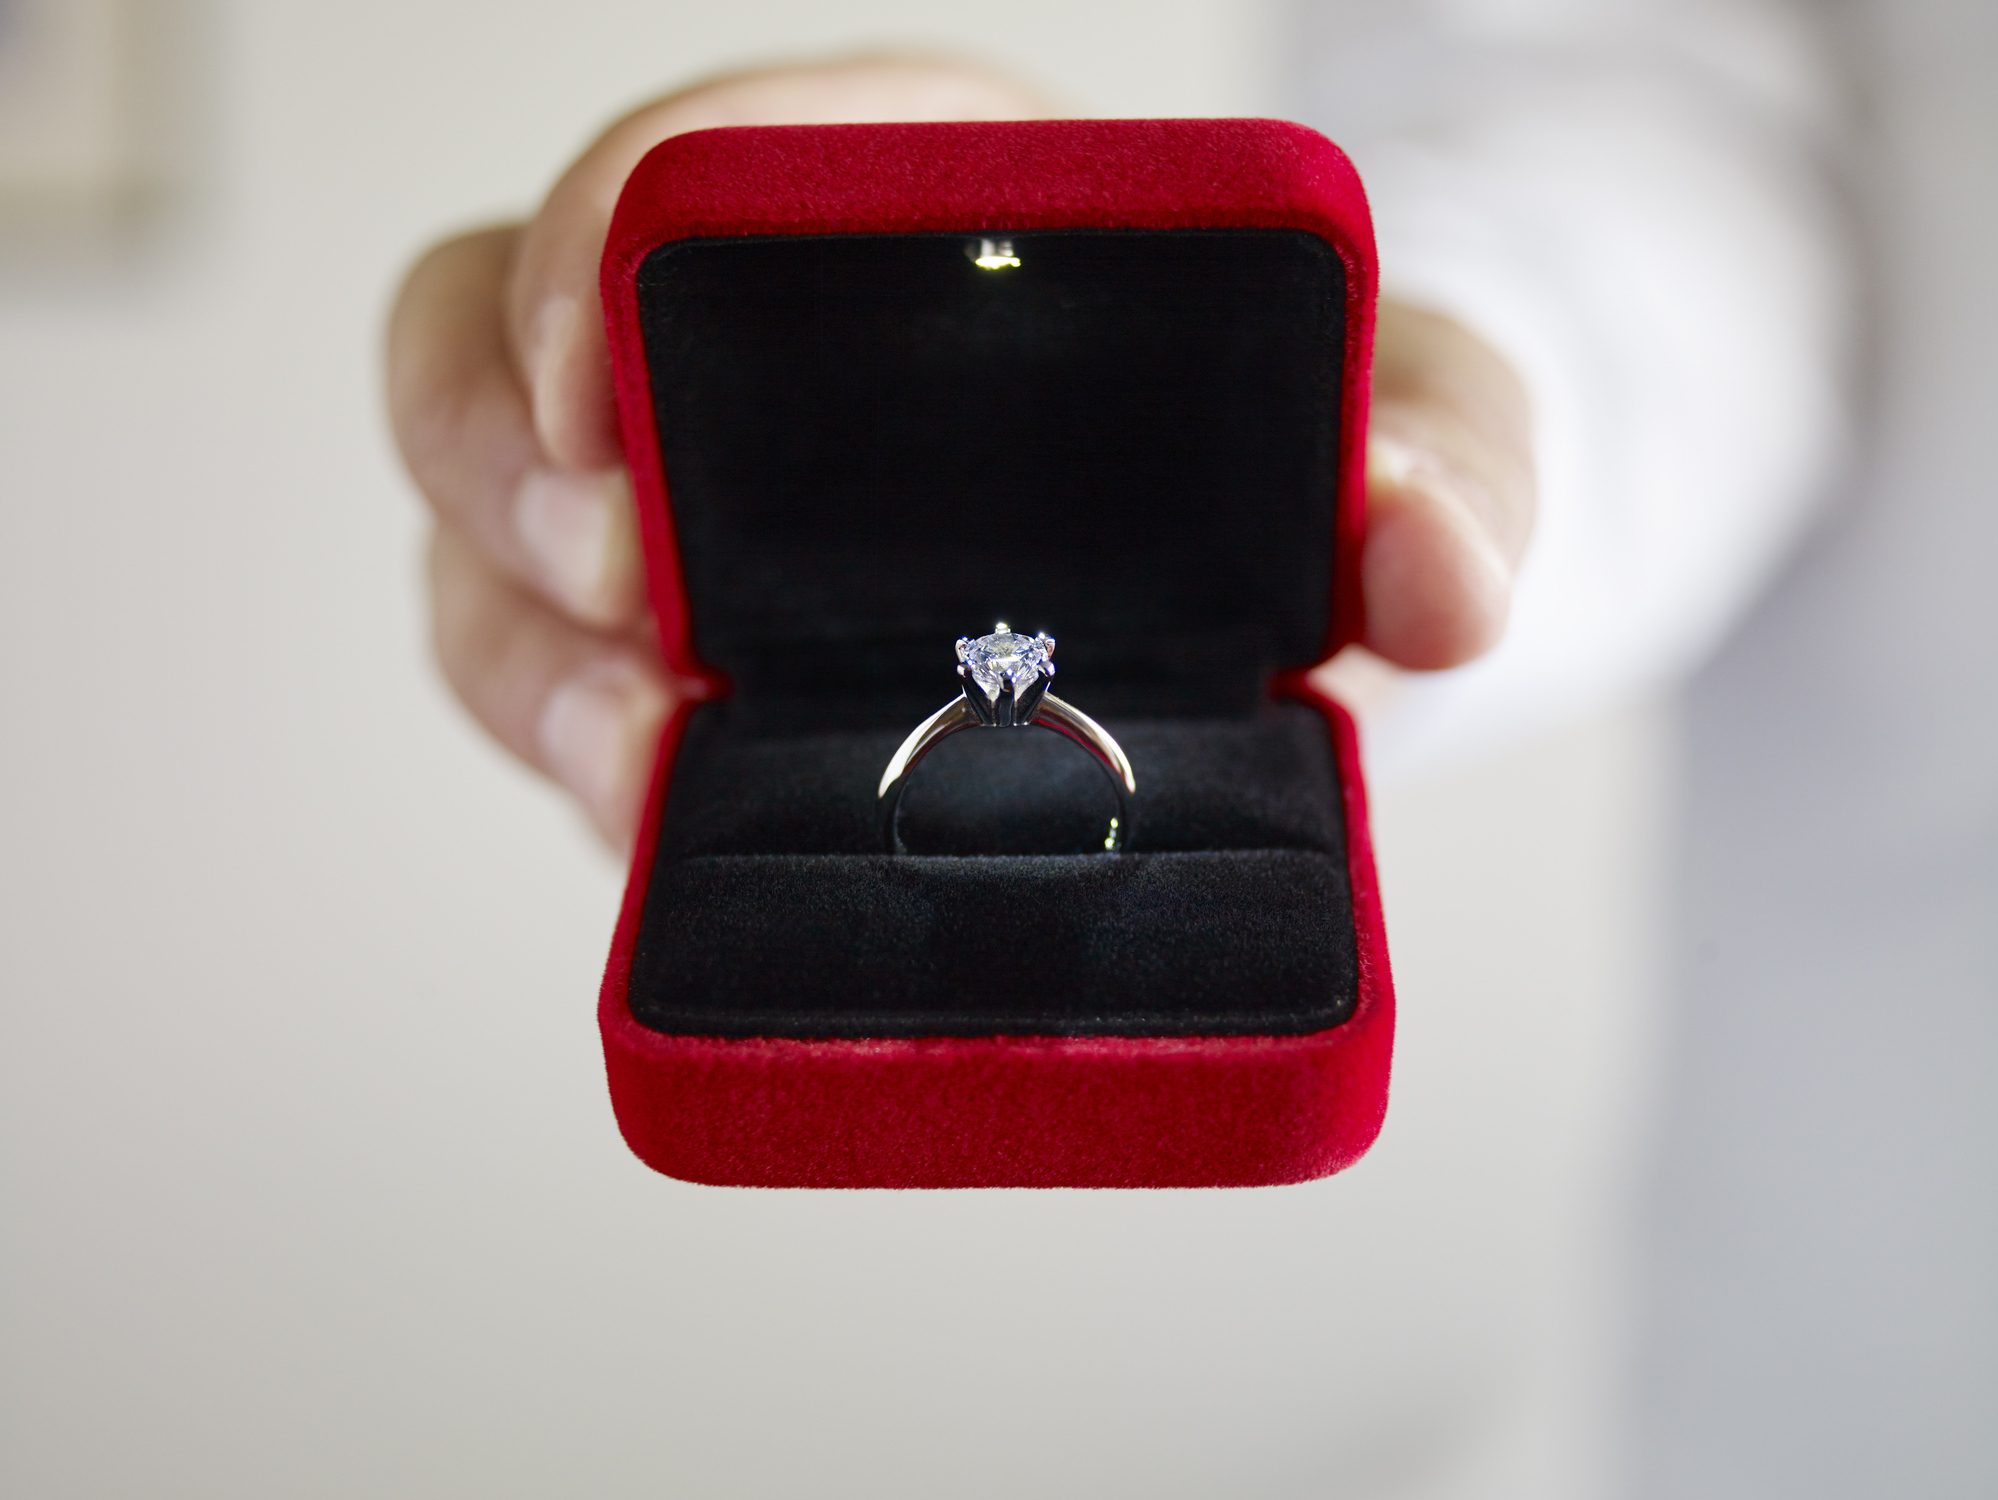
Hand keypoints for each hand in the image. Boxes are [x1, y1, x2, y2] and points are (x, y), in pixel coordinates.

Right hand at [388, 61, 1531, 849]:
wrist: (1291, 599)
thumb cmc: (1316, 463)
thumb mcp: (1422, 439)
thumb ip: (1451, 473)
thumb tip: (1427, 572)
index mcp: (905, 216)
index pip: (677, 172)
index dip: (587, 252)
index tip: (609, 398)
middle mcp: (759, 359)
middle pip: (498, 349)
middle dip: (505, 466)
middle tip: (620, 593)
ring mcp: (700, 521)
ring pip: (491, 541)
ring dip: (523, 646)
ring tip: (636, 751)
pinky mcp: (692, 666)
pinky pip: (554, 687)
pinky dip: (578, 754)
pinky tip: (657, 813)